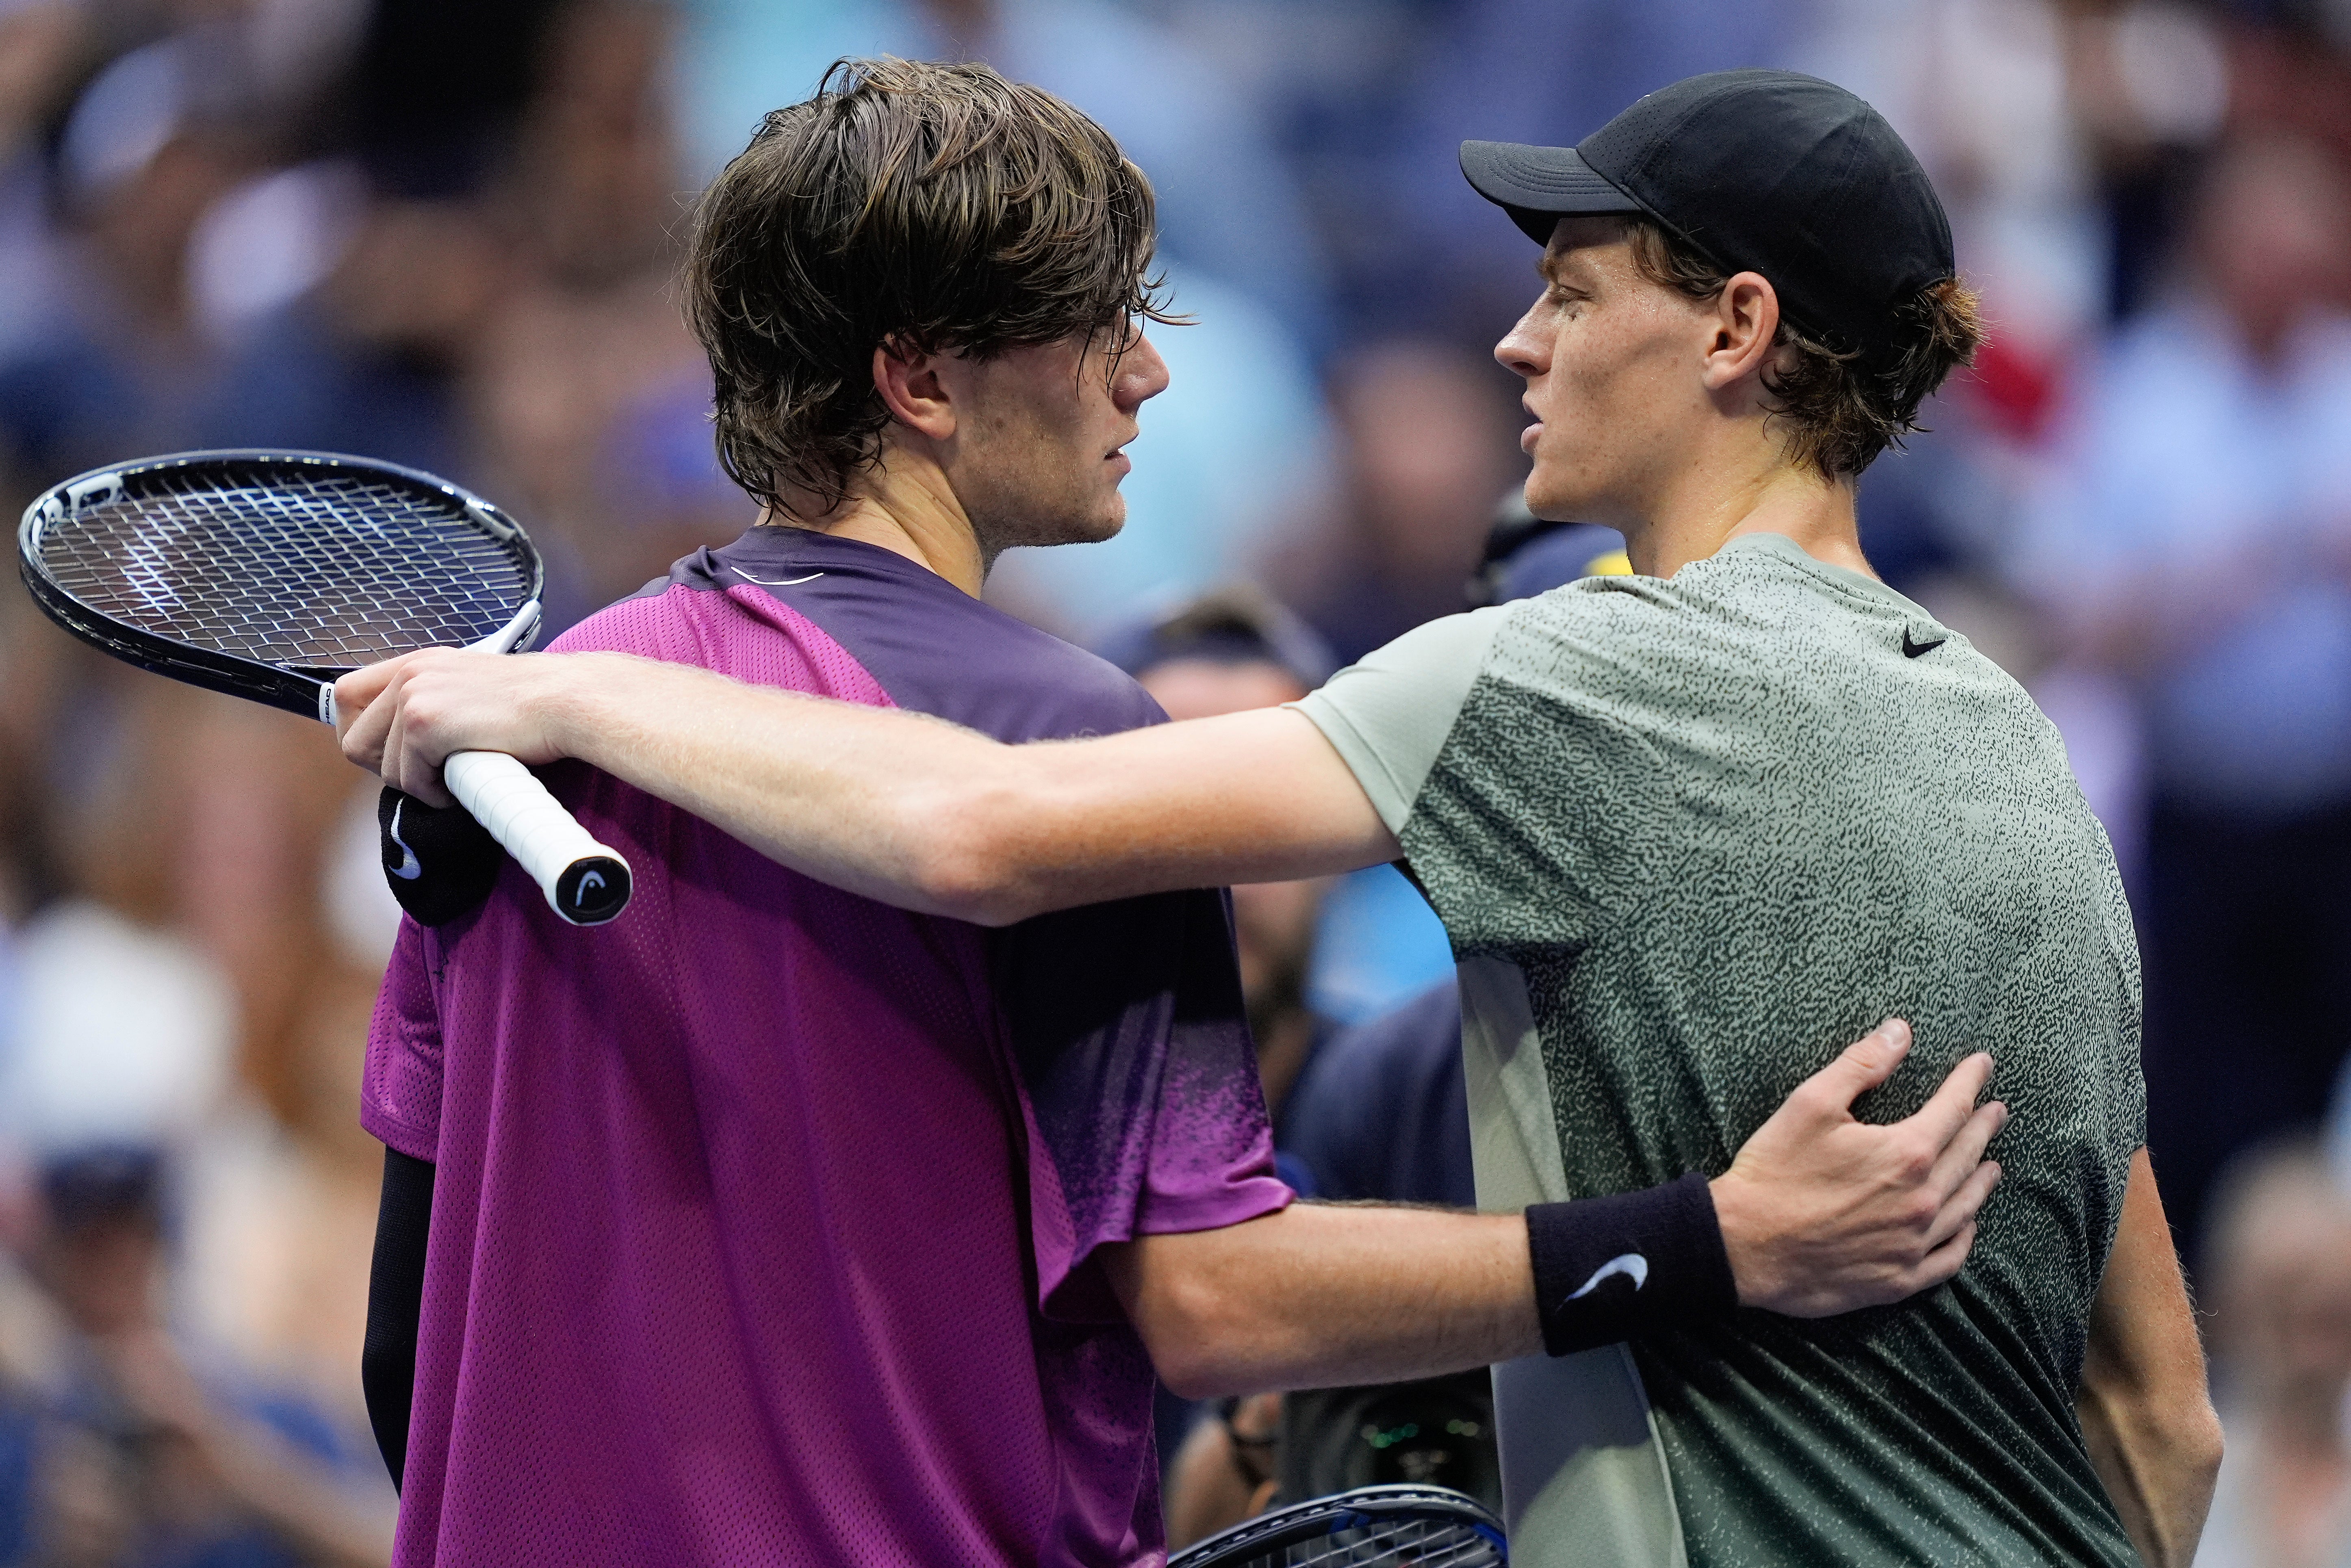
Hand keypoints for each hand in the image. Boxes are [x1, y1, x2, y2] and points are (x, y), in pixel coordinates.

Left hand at [334, 648, 586, 805]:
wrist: (567, 701)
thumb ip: (434, 703)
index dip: (360, 733)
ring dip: (419, 784)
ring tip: (457, 775)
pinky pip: (410, 779)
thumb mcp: (469, 688)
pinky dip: (436, 793)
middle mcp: (409, 674)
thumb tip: (408, 742)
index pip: (347, 695)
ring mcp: (414, 697)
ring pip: (385, 767)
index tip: (388, 754)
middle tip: (427, 773)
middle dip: (386, 768)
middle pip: (354, 739)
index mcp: (417, 663)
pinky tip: (465, 780)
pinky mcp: (425, 724)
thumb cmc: (534, 703)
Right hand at [1712, 1020, 2005, 1316]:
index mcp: (1906, 1155)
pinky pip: (1947, 1259)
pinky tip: (1967, 1226)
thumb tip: (1899, 1032)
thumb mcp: (1811, 1103)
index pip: (1953, 1109)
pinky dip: (1963, 1238)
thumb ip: (1861, 1065)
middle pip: (1966, 1157)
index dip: (1970, 1082)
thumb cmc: (1774, 1171)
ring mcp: (1912, 1245)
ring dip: (1981, 1181)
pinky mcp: (1897, 1280)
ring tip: (1991, 1165)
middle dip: (1983, 1129)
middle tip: (1996, 1112)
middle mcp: (1921, 1201)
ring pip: (1964, 1208)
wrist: (1744, 1246)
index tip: (1982, 1065)